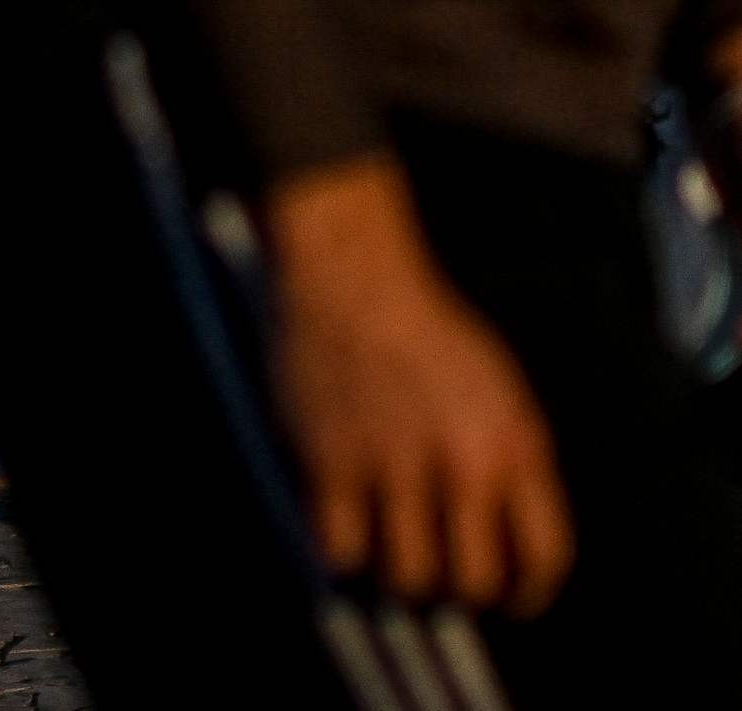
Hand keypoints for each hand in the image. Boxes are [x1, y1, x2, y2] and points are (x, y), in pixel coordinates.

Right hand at [265, 156, 569, 614]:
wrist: (353, 276)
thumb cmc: (430, 328)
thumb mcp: (504, 390)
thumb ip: (513, 461)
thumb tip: (505, 539)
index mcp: (516, 445)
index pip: (545, 555)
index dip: (531, 593)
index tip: (513, 599)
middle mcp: (461, 463)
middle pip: (474, 579)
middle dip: (461, 590)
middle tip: (443, 576)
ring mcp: (393, 465)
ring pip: (408, 574)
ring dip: (402, 576)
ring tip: (392, 556)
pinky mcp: (331, 461)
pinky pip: (342, 548)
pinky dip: (345, 552)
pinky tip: (345, 531)